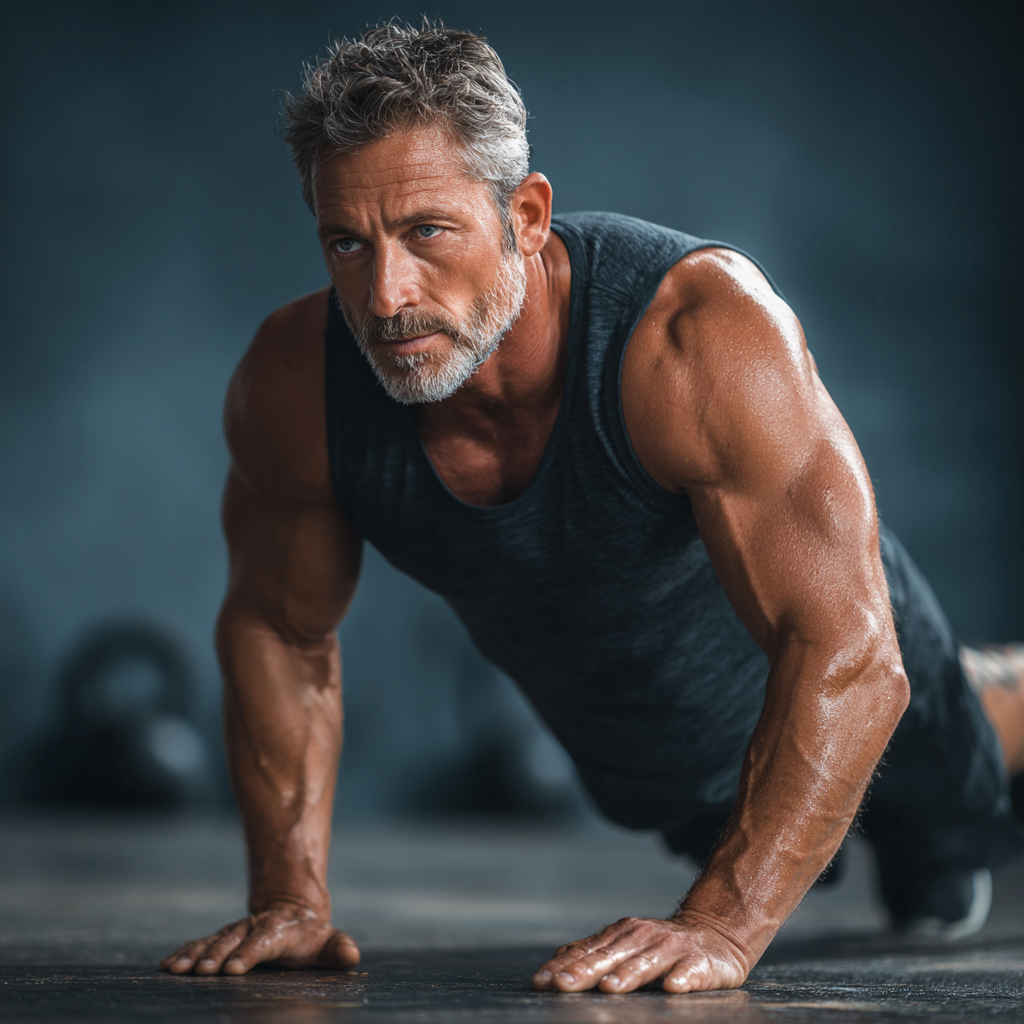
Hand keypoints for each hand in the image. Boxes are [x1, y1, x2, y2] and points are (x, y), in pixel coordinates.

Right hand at [160, 901, 359, 974]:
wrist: (293, 911)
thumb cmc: (311, 936)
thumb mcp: (327, 942)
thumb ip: (338, 949)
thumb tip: (352, 954)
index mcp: (278, 931)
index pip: (262, 943)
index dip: (249, 954)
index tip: (234, 968)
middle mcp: (252, 928)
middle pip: (231, 941)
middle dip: (216, 956)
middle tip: (200, 972)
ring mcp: (234, 932)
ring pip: (212, 941)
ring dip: (194, 955)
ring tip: (175, 969)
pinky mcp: (221, 939)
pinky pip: (199, 944)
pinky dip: (183, 953)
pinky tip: (167, 966)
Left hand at [531, 913, 749, 993]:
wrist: (713, 934)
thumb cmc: (659, 947)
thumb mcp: (624, 946)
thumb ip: (592, 955)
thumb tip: (552, 969)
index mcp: (619, 936)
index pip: (585, 952)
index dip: (563, 967)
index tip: (542, 981)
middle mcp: (641, 938)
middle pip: (609, 957)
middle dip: (584, 972)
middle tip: (563, 985)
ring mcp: (670, 948)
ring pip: (645, 963)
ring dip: (626, 975)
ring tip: (609, 988)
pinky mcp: (698, 962)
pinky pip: (688, 971)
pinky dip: (680, 979)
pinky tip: (672, 987)